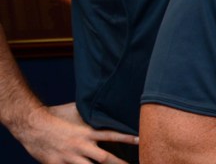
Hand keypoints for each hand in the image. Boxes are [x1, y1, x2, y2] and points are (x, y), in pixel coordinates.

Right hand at [14, 102, 135, 163]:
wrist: (31, 124)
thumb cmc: (56, 116)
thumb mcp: (76, 111)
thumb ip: (92, 111)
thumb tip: (106, 100)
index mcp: (87, 133)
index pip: (112, 135)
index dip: (128, 139)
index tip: (142, 141)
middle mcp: (81, 146)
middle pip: (105, 159)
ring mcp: (69, 157)